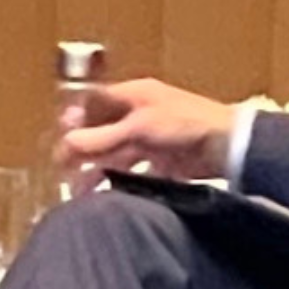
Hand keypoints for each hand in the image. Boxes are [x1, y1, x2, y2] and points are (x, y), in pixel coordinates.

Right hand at [57, 79, 241, 179]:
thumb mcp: (137, 128)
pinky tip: (107, 193)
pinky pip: (135, 171)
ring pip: (117, 154)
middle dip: (83, 150)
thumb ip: (100, 138)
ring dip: (98, 169)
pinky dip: (120, 181)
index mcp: (135, 95)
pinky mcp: (164, 161)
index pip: (96, 103)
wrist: (229, 146)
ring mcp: (153, 139)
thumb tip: (65, 143)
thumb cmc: (184, 124)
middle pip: (104, 131)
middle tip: (63, 169)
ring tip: (81, 190)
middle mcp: (141, 114)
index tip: (59, 138)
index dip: (76, 119)